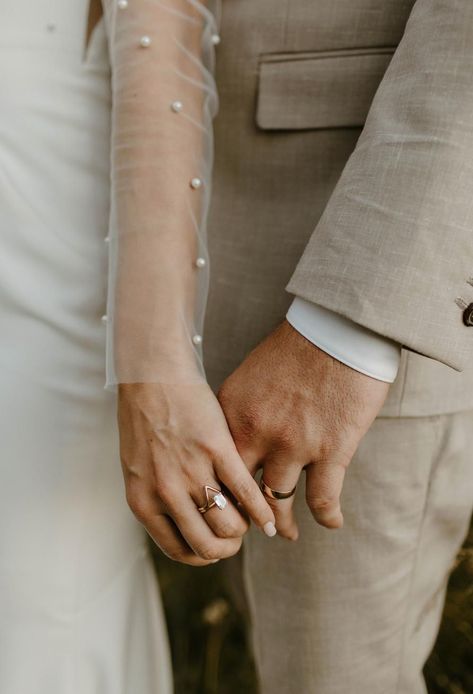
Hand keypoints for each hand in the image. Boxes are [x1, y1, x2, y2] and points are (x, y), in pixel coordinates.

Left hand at [117, 382, 275, 565]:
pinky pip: (246, 492)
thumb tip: (186, 522)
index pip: (178, 549)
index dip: (203, 554)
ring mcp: (192, 471)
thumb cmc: (143, 419)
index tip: (216, 546)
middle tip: (238, 537)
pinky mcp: (217, 448)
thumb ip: (158, 497)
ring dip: (244, 528)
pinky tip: (269, 516)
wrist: (151, 375)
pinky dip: (262, 510)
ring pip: (229, 524)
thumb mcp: (139, 467)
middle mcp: (166, 492)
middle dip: (228, 548)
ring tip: (252, 519)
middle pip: (207, 544)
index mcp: (143, 500)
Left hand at [217, 320, 388, 538]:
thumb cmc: (295, 347)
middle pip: (239, 492)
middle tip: (245, 528)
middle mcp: (256, 433)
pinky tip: (331, 523)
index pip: (214, 467)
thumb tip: (233, 438)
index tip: (221, 503)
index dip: (217, 490)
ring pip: (278, 504)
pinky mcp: (330, 450)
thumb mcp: (250, 376)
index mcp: (232, 413)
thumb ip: (238, 411)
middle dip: (241, 517)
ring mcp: (292, 445)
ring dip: (280, 524)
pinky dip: (327, 516)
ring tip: (284, 534)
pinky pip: (322, 499)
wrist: (337, 328)